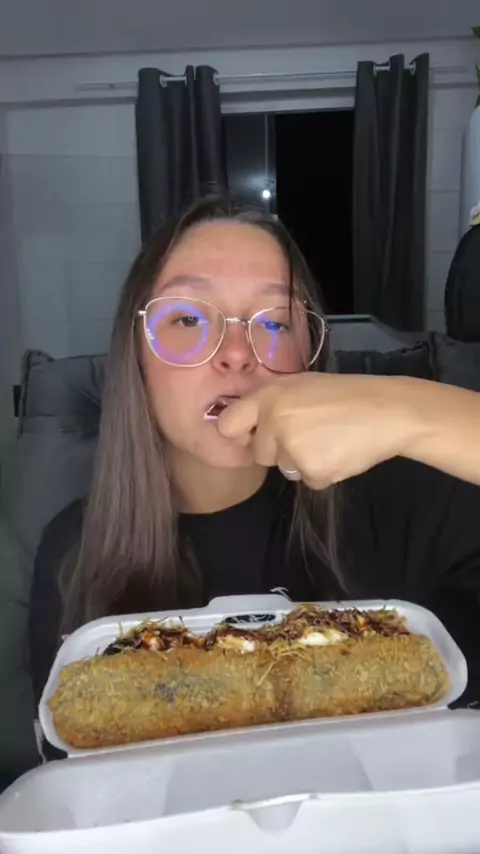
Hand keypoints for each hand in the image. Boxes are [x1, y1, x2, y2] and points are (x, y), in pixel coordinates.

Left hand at [217, 373, 422, 489]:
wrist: (388, 411)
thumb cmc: (346, 394)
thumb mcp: (302, 385)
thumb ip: (272, 402)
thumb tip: (248, 422)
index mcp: (269, 396)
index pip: (227, 425)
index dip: (239, 434)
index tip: (251, 436)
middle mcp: (274, 422)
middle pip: (259, 453)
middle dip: (279, 449)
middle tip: (310, 432)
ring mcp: (292, 449)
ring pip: (285, 468)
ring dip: (303, 460)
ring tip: (331, 438)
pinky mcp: (313, 472)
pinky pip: (308, 480)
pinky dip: (324, 471)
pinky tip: (341, 452)